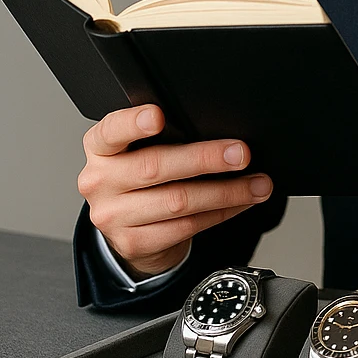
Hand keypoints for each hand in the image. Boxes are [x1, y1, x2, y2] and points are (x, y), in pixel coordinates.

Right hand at [77, 104, 272, 277]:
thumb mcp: (141, 150)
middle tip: (241, 154)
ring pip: (178, 201)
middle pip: (155, 166)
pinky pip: (186, 226)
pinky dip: (221, 212)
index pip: (111, 131)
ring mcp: (113, 216)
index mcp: (100, 148)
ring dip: (226, 191)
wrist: (129, 227)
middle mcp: (100, 181)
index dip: (133, 123)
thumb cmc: (143, 178)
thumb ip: (164, 137)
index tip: (158, 116)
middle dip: (205, 158)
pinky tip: (240, 203)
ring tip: (256, 184)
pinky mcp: (133, 242)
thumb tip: (222, 134)